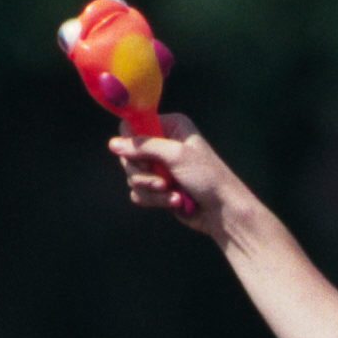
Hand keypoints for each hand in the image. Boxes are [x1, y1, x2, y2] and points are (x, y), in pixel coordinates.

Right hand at [110, 114, 234, 239]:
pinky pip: (140, 192)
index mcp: (170, 126)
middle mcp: (163, 144)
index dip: (132, 143)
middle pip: (129, 154)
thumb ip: (143, 146)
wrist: (224, 212)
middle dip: (143, 172)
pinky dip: (155, 200)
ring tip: (172, 194)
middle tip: (161, 181)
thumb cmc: (207, 177)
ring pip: (133, 176)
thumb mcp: (176, 155)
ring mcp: (161, 167)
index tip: (140, 156)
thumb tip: (113, 144)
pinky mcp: (160, 189)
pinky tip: (175, 202)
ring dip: (151, 189)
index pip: (133, 126)